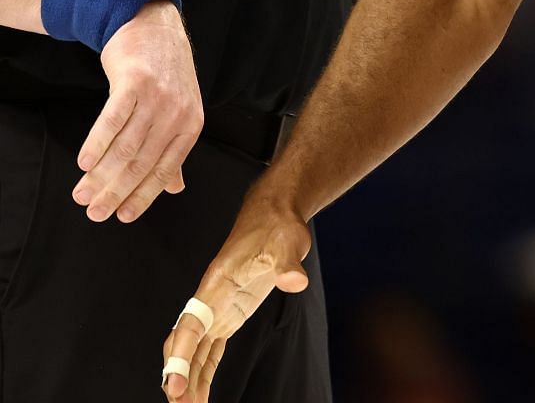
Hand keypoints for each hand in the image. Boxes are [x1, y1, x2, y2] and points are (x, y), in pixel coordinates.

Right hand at [73, 0, 201, 221]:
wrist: (154, 27)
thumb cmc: (165, 75)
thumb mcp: (180, 111)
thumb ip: (174, 150)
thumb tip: (175, 189)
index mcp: (191, 125)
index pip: (166, 169)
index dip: (144, 196)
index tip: (121, 217)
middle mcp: (178, 113)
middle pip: (142, 162)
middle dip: (116, 192)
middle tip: (93, 213)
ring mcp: (158, 96)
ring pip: (126, 146)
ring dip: (100, 174)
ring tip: (81, 193)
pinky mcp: (136, 81)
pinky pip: (114, 119)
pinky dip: (98, 142)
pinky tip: (84, 162)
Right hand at [161, 193, 310, 400]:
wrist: (274, 214)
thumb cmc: (277, 227)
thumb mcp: (287, 243)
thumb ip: (287, 264)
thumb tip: (295, 280)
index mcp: (215, 286)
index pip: (190, 327)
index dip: (180, 357)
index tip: (174, 384)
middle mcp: (210, 300)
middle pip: (185, 344)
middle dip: (178, 375)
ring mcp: (218, 310)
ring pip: (195, 352)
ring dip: (189, 380)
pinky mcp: (229, 316)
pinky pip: (211, 351)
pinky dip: (204, 373)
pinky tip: (200, 394)